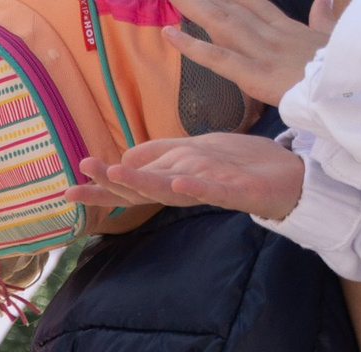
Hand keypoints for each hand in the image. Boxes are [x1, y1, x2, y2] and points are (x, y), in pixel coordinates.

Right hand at [72, 133, 303, 218]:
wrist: (291, 177)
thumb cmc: (244, 163)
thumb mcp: (198, 149)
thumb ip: (162, 153)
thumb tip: (124, 156)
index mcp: (173, 180)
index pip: (131, 184)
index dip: (101, 186)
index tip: (69, 186)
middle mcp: (185, 189)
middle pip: (140, 188)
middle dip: (110, 182)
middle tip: (81, 174)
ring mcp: (209, 191)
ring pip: (168, 189)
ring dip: (141, 182)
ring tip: (115, 172)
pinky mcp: (236, 192)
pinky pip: (212, 190)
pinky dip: (194, 186)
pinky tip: (177, 180)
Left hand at [165, 0, 333, 106]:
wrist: (346, 92)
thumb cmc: (338, 70)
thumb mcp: (329, 39)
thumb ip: (321, 19)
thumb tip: (323, 1)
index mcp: (286, 29)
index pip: (253, 4)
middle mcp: (270, 34)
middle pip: (232, 8)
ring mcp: (261, 52)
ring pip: (222, 23)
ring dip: (195, 8)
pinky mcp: (253, 73)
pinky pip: (217, 57)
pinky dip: (191, 46)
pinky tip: (170, 33)